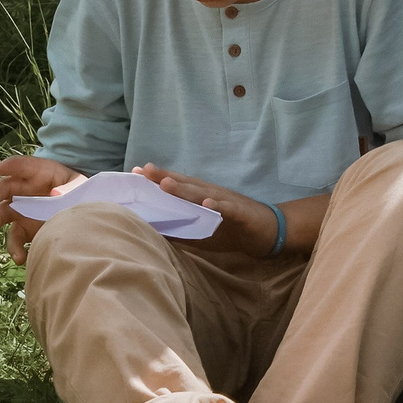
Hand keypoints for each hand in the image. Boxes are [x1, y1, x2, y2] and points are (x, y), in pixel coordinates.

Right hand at [0, 156, 82, 262]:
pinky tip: (20, 257)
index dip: (12, 166)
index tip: (1, 169)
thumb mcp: (80, 186)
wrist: (83, 215)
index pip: (24, 166)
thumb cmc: (80, 193)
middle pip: (6, 188)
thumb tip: (55, 195)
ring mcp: (22, 210)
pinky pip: (15, 239)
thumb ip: (70, 188)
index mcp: (40, 173)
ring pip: (3, 213)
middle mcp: (26, 191)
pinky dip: (16, 249)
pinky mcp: (24, 230)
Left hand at [133, 165, 277, 254]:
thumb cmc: (232, 230)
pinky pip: (229, 209)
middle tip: (144, 170)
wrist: (267, 232)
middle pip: (186, 184)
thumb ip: (180, 230)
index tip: (135, 172)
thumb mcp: (202, 231)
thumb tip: (153, 231)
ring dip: (185, 189)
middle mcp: (212, 195)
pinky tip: (207, 204)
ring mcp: (227, 202)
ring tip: (166, 184)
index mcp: (201, 198)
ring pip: (203, 194)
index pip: (176, 186)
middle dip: (165, 177)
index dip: (157, 179)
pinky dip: (219, 206)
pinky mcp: (242, 213)